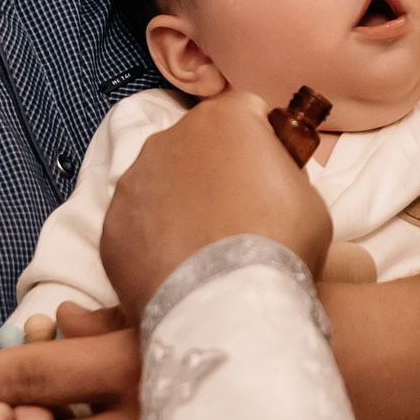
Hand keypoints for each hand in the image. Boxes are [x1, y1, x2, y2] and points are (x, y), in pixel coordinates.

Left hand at [100, 91, 332, 316]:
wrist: (227, 307)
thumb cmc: (281, 246)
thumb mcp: (308, 197)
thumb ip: (281, 173)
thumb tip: (265, 182)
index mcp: (226, 118)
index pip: (246, 112)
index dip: (261, 142)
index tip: (269, 174)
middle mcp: (170, 137)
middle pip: (197, 145)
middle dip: (215, 171)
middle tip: (239, 218)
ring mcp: (134, 181)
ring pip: (161, 183)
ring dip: (181, 205)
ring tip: (206, 250)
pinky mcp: (112, 225)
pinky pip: (137, 225)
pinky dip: (154, 241)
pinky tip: (180, 269)